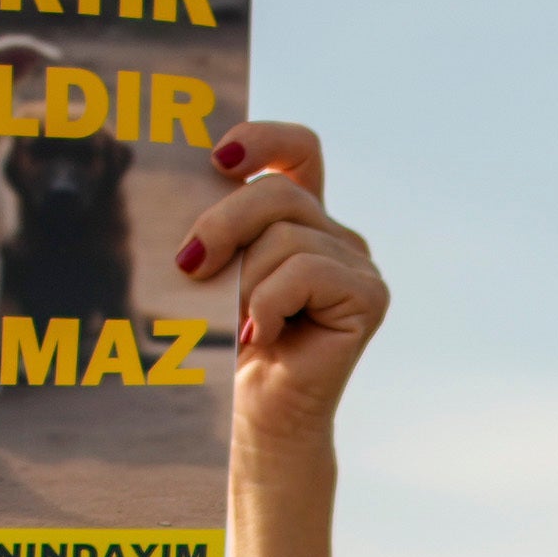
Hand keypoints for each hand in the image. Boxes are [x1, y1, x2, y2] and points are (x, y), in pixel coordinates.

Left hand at [174, 122, 380, 464]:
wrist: (261, 418)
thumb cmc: (231, 349)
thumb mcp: (218, 274)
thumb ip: (222, 230)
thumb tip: (203, 188)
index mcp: (303, 221)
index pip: (299, 150)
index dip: (264, 138)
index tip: (218, 158)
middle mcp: (337, 237)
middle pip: (278, 193)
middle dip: (223, 225)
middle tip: (189, 266)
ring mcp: (358, 266)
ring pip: (287, 237)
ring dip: (245, 283)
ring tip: (239, 325)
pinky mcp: (369, 297)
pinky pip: (306, 271)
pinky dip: (269, 303)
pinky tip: (260, 335)